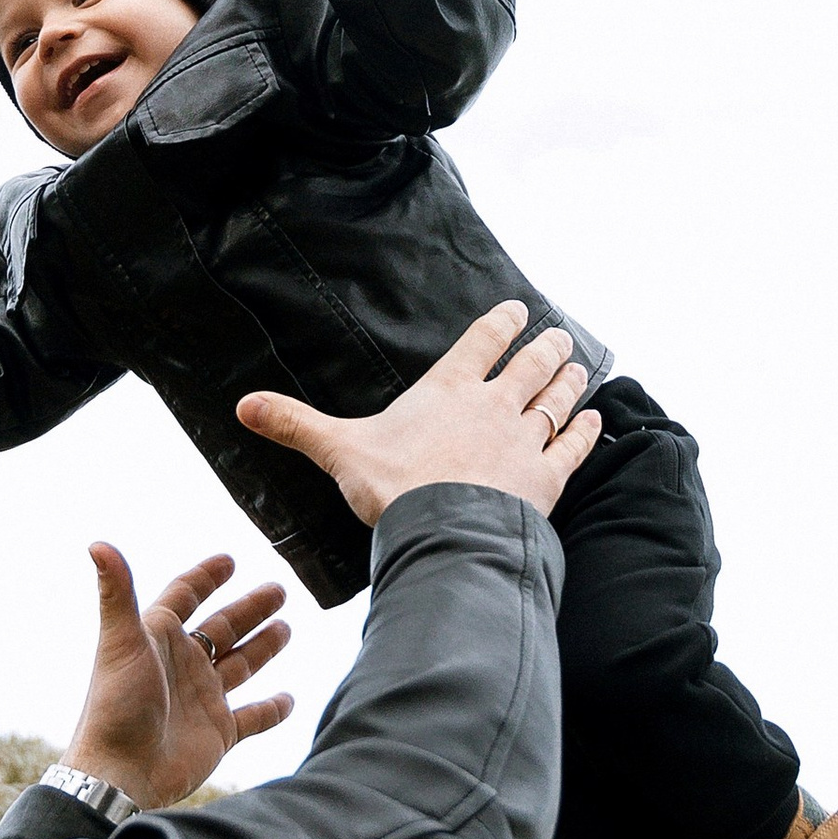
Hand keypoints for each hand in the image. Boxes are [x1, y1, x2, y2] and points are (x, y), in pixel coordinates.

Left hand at [65, 551, 294, 811]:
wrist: (121, 774)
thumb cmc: (116, 705)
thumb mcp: (120, 642)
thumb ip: (117, 592)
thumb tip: (97, 543)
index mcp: (159, 639)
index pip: (185, 597)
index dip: (205, 577)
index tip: (228, 561)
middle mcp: (182, 665)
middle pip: (222, 628)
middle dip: (249, 608)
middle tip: (279, 590)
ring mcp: (201, 699)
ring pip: (240, 666)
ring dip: (263, 648)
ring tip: (285, 627)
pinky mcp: (217, 733)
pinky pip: (252, 718)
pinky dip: (271, 709)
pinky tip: (289, 699)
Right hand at [237, 304, 600, 527]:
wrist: (446, 529)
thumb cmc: (394, 486)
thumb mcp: (337, 450)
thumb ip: (295, 424)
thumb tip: (242, 405)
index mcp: (449, 389)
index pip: (482, 343)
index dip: (502, 323)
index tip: (517, 310)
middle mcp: (494, 406)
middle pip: (529, 367)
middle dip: (547, 347)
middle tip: (561, 334)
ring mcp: (525, 440)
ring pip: (556, 400)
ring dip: (570, 382)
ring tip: (580, 367)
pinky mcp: (547, 477)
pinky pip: (573, 447)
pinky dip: (586, 431)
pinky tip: (595, 420)